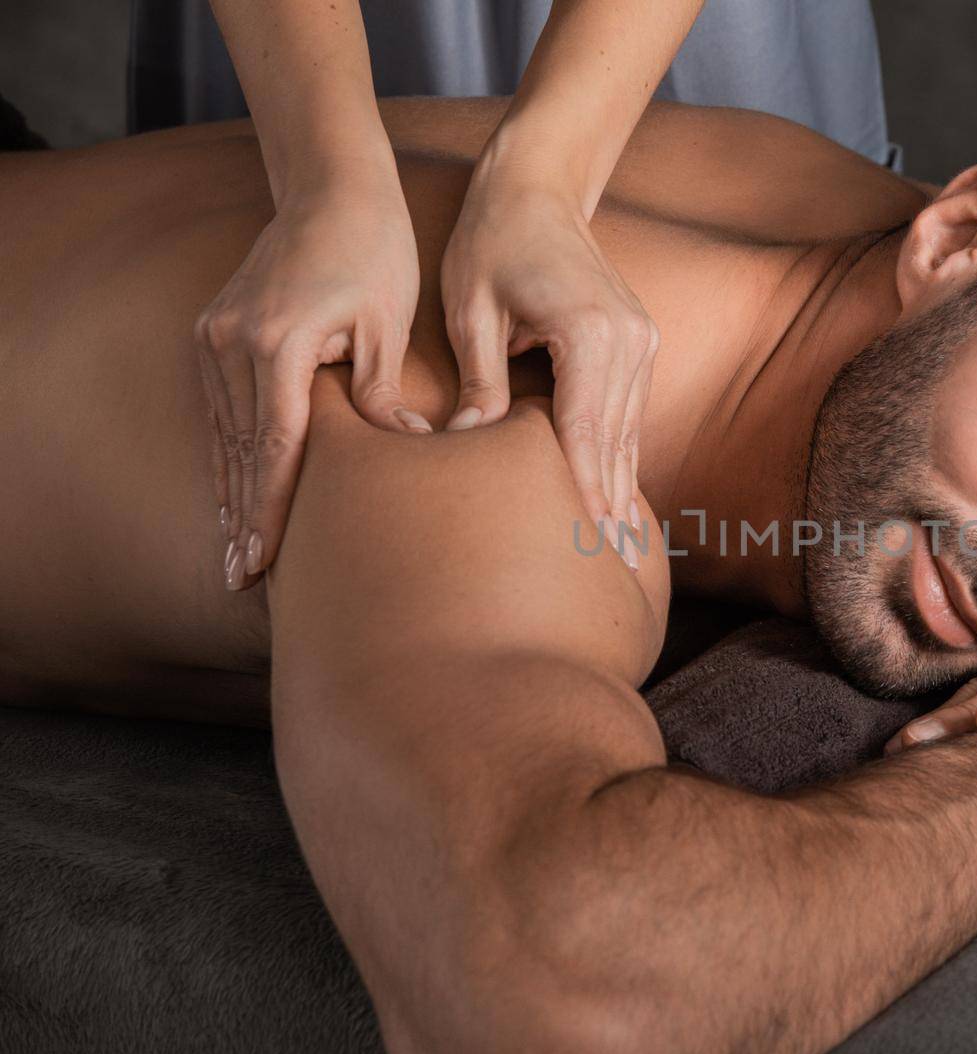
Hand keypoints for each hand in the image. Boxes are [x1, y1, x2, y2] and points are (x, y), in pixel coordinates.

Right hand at [195, 176, 421, 590]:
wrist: (332, 191)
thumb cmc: (376, 254)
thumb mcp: (388, 324)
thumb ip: (380, 390)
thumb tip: (404, 445)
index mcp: (278, 342)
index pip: (275, 446)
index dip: (268, 510)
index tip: (262, 561)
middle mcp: (232, 342)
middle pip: (240, 450)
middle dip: (243, 517)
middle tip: (245, 580)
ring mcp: (214, 336)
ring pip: (223, 435)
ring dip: (230, 493)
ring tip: (238, 554)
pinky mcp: (212, 333)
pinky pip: (220, 409)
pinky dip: (228, 454)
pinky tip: (233, 494)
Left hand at [440, 152, 658, 550]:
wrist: (538, 186)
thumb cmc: (491, 242)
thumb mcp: (472, 311)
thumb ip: (480, 383)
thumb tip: (469, 447)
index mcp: (590, 332)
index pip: (586, 431)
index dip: (582, 493)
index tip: (584, 547)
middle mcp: (630, 342)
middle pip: (616, 442)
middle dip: (608, 509)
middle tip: (605, 573)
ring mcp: (642, 343)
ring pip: (628, 434)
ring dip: (619, 492)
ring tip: (614, 553)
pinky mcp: (639, 344)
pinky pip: (628, 416)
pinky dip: (618, 459)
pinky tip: (614, 502)